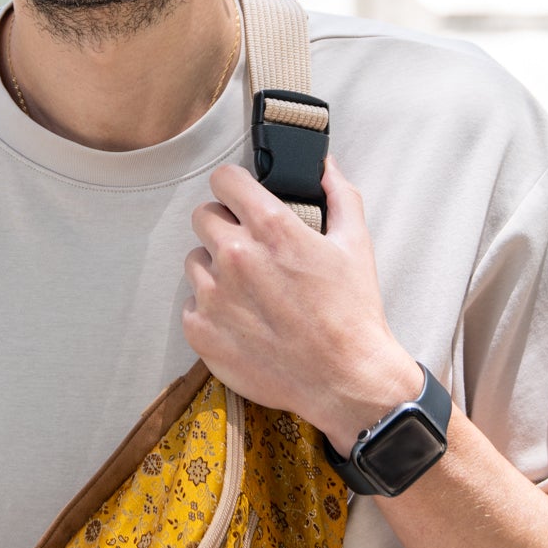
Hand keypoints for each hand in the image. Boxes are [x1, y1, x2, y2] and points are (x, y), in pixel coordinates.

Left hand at [183, 154, 419, 449]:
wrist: (346, 381)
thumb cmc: (352, 313)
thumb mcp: (356, 244)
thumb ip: (340, 196)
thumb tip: (326, 167)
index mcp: (270, 228)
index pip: (224, 179)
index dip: (234, 186)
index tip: (241, 198)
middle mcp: (235, 256)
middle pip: (203, 216)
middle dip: (225, 226)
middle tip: (250, 249)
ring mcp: (214, 295)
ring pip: (194, 260)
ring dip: (215, 269)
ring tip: (248, 290)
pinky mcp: (201, 331)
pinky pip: (191, 304)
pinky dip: (211, 309)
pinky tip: (242, 320)